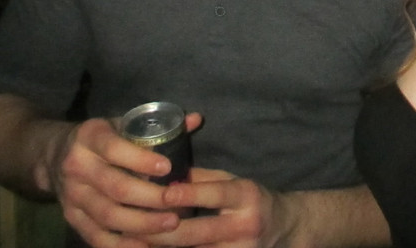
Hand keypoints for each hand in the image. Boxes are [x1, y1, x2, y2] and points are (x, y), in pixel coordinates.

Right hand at [44, 113, 203, 247]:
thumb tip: (196, 119)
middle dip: (149, 197)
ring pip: (108, 214)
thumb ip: (157, 125)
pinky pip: (96, 236)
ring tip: (170, 223)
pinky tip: (146, 246)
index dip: (141, 159)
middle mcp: (77, 166)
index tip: (168, 167)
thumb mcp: (121, 123)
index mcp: (90, 137)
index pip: (114, 149)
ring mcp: (72, 195)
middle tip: (177, 203)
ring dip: (141, 223)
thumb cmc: (101, 138)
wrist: (53, 155)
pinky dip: (121, 245)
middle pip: (115, 187)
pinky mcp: (71, 218)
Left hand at [136, 168, 305, 247]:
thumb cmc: (251, 200)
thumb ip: (200, 180)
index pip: (215, 194)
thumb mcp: (233, 182)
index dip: (189, 194)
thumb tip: (163, 174)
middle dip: (162, 232)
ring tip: (134, 243)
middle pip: (198, 232)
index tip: (162, 194)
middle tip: (131, 227)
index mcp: (246, 195)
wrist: (284, 229)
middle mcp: (245, 225)